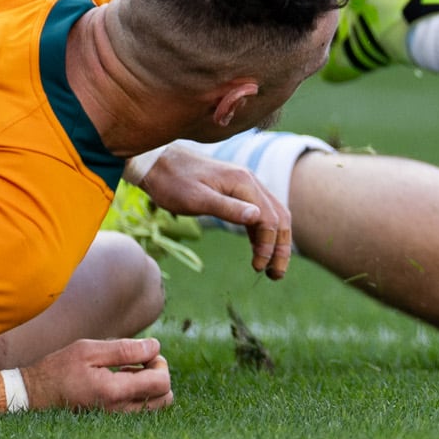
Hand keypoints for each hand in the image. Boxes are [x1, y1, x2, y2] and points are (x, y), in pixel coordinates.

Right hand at [24, 337, 173, 412]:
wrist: (34, 396)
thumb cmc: (59, 369)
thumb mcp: (89, 350)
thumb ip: (125, 349)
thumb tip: (155, 347)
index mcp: (115, 392)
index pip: (162, 383)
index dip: (160, 363)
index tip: (143, 353)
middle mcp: (120, 411)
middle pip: (165, 398)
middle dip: (159, 375)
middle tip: (139, 362)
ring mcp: (116, 419)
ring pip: (155, 406)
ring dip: (149, 386)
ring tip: (127, 371)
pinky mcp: (112, 421)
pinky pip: (140, 410)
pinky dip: (139, 394)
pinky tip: (119, 381)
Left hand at [139, 147, 294, 278]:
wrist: (158, 164)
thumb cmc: (173, 182)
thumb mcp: (197, 199)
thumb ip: (227, 208)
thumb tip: (258, 218)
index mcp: (244, 183)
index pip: (269, 219)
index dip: (269, 245)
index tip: (258, 267)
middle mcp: (250, 183)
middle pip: (279, 218)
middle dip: (281, 248)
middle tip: (276, 275)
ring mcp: (245, 187)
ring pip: (272, 216)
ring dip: (275, 242)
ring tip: (271, 268)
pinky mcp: (237, 192)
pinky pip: (259, 214)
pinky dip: (262, 233)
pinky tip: (257, 249)